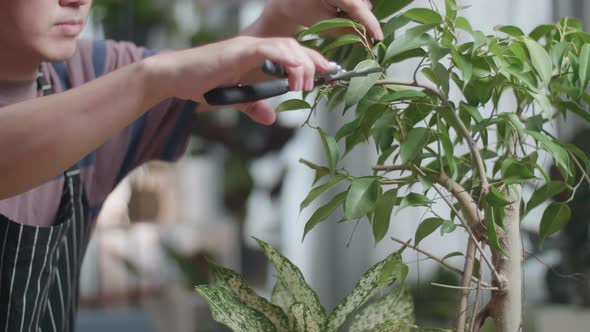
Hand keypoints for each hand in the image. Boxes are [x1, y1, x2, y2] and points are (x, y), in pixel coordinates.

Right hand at [147, 36, 330, 124]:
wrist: (174, 78)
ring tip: (305, 85)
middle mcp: (254, 46)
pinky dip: (286, 60)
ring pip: (287, 45)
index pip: (291, 53)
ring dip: (302, 64)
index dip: (311, 62)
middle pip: (295, 46)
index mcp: (256, 56)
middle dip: (315, 61)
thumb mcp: (235, 99)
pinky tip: (294, 76)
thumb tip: (271, 118)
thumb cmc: (200, 85)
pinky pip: (270, 49)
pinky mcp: (239, 50)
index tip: (327, 75)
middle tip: (326, 78)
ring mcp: (247, 46)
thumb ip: (253, 106)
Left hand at [263, 0, 382, 39]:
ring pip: (362, 2)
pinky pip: (358, 0)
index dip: (370, 24)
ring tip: (340, 19)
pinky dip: (354, 9)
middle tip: (357, 35)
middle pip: (363, 5)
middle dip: (361, 21)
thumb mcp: (326, 25)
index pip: (358, 8)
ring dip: (357, 14)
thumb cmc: (304, 11)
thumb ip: (348, 31)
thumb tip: (368, 41)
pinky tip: (342, 12)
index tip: (378, 38)